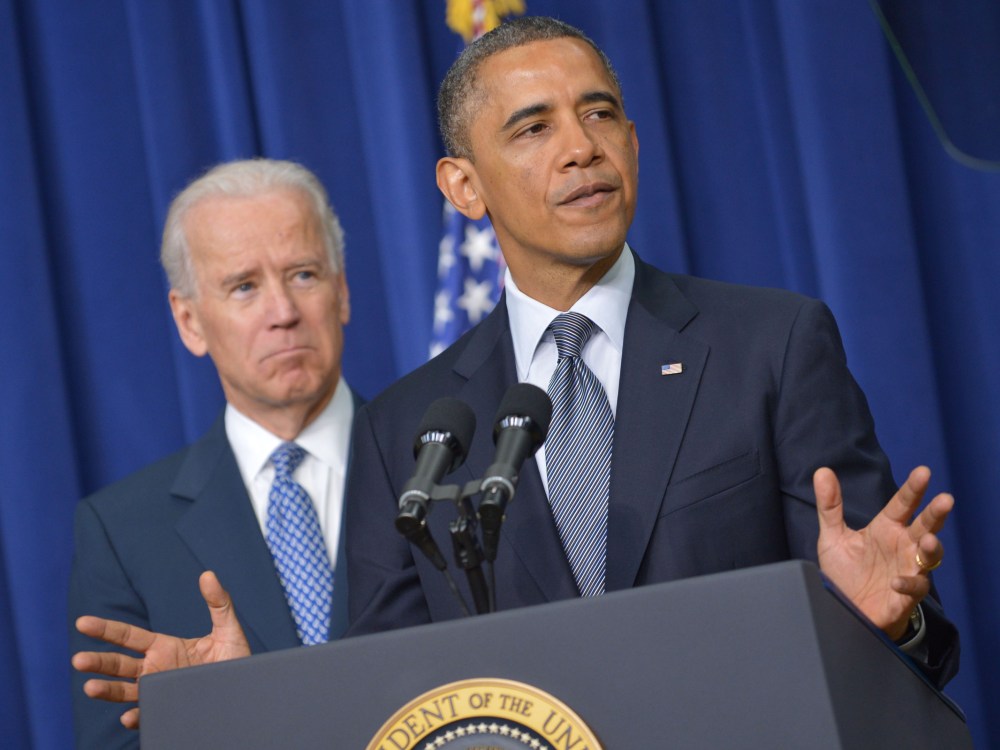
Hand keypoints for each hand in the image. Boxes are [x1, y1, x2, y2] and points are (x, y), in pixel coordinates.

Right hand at [71, 571, 249, 728]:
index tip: (82, 622)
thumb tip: (208, 574)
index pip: (128, 637)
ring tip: (91, 688)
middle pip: (118, 665)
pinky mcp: (169, 710)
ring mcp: (160, 692)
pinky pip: (149, 715)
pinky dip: (139, 716)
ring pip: (126, 692)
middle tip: (78, 660)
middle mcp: (156, 669)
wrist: (248, 691)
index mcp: (164, 647)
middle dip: (98, 662)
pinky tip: (130, 715)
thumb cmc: (236, 660)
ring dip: (108, 691)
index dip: (105, 629)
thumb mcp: (228, 630)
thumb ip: (219, 603)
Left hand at [814, 465, 952, 639]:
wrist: (844, 610)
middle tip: (945, 499)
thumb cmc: (844, 572)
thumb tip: (822, 471)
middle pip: (925, 526)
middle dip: (936, 514)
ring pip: (930, 557)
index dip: (913, 489)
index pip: (902, 504)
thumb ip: (829, 506)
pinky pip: (915, 588)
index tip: (923, 472)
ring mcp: (907, 570)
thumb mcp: (832, 537)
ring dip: (932, 549)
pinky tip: (896, 581)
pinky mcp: (906, 596)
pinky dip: (908, 583)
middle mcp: (902, 546)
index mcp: (886, 529)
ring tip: (929, 540)